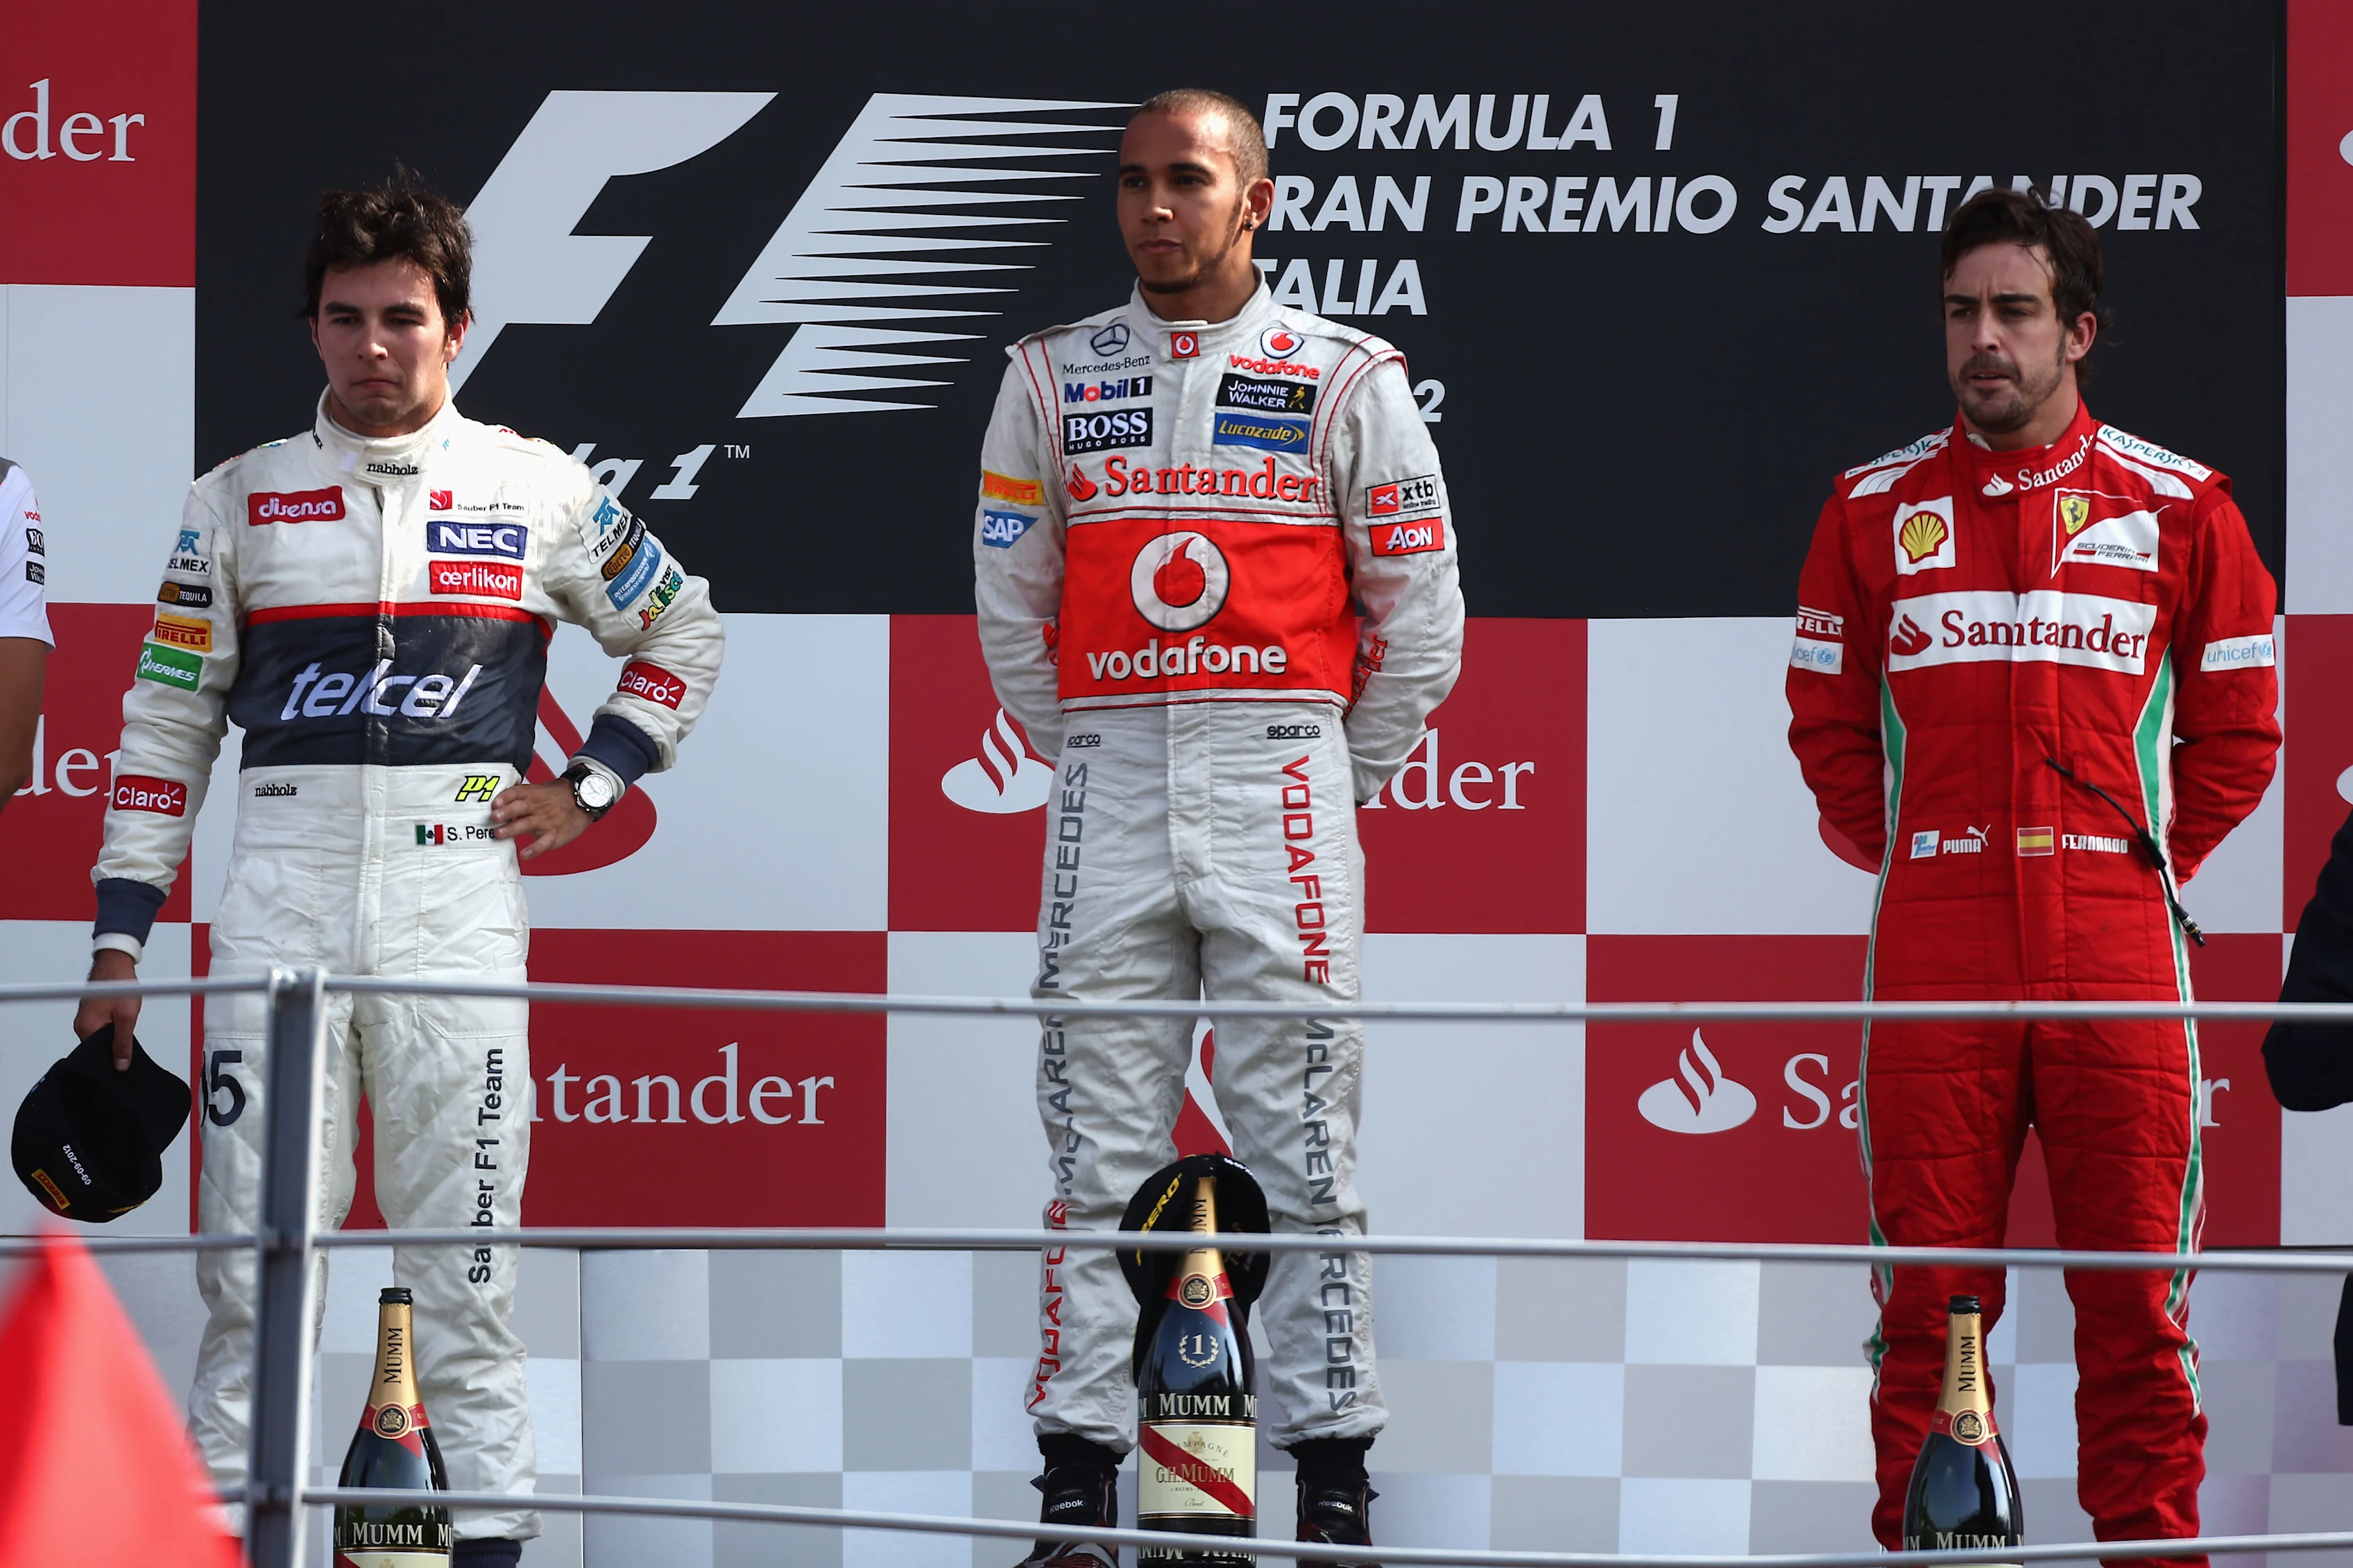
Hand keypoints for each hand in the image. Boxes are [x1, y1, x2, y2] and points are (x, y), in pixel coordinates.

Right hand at [75, 949, 141, 1068]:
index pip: (95, 1055)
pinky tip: (122, 1022)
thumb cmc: (120, 984)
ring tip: (126, 1027)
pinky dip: (112, 1028)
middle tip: (129, 1043)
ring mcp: (85, 1018)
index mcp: (86, 1028)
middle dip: (113, 1048)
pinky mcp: (91, 1013)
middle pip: (97, 1047)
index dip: (111, 1059)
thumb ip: (123, 1042)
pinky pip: (101, 1027)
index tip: (124, 1062)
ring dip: (114, 1036)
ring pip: (101, 1037)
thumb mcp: (127, 1016)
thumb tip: (120, 1064)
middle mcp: (81, 1024)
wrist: (115, 962)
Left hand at [490, 780, 593, 860]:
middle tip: (494, 817)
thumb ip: (519, 797)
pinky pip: (544, 842)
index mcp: (532, 794)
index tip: (494, 803)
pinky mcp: (554, 834)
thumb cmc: (557, 797)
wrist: (584, 800)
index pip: (516, 793)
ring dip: (512, 829)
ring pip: (527, 824)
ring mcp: (546, 821)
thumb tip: (496, 805)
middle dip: (506, 812)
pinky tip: (525, 854)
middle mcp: (537, 806)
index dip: (504, 797)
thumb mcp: (539, 790)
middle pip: (519, 807)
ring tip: (499, 834)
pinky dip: (535, 849)